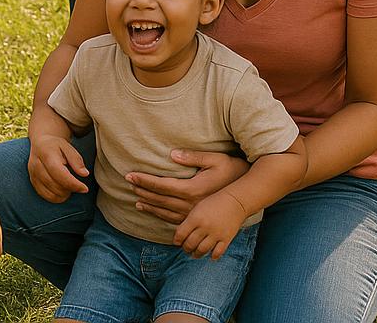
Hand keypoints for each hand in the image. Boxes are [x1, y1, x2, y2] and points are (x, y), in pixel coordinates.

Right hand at [27, 133, 90, 202]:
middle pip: (55, 185)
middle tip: (77, 185)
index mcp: (46, 153)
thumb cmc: (56, 146)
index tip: (85, 188)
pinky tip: (62, 190)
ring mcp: (33, 174)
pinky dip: (57, 197)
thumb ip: (76, 160)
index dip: (73, 184)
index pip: (59, 173)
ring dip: (64, 194)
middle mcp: (37, 165)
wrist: (41, 143)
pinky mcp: (33, 182)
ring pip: (51, 194)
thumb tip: (84, 174)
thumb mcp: (68, 147)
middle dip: (70, 189)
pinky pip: (46, 196)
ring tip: (70, 186)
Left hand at [126, 150, 248, 224]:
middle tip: (128, 184)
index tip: (130, 175)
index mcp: (192, 189)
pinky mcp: (198, 220)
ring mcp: (194, 215)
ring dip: (150, 206)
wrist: (247, 194)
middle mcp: (191, 205)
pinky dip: (162, 217)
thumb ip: (193, 157)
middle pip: (160, 199)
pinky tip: (156, 213)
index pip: (162, 185)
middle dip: (143, 191)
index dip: (145, 180)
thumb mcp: (215, 160)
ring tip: (137, 201)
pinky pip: (175, 220)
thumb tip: (172, 155)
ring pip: (166, 212)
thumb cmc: (232, 171)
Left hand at [174, 189, 247, 259]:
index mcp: (196, 218)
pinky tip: (210, 254)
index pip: (181, 234)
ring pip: (202, 250)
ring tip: (195, 253)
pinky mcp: (226, 239)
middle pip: (190, 244)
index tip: (177, 242)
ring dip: (197, 254)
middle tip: (186, 248)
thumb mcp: (198, 208)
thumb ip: (189, 221)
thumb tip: (180, 235)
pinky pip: (217, 253)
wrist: (234, 201)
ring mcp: (216, 234)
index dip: (177, 240)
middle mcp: (205, 227)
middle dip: (186, 248)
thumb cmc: (213, 203)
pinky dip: (212, 256)